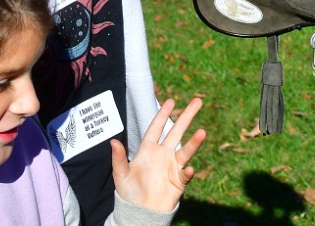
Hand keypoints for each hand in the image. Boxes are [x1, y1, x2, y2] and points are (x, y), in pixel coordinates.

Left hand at [111, 97, 205, 212]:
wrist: (140, 212)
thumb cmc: (128, 193)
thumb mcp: (120, 175)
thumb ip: (119, 158)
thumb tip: (112, 142)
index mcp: (148, 150)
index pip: (157, 128)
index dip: (163, 114)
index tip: (172, 101)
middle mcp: (163, 154)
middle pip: (177, 132)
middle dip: (186, 116)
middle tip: (197, 101)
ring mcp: (172, 167)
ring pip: (186, 151)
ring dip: (194, 142)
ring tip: (202, 132)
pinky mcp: (179, 181)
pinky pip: (185, 174)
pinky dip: (187, 172)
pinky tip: (188, 170)